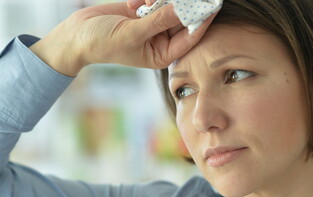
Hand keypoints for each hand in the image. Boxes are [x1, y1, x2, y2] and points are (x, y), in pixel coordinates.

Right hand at [29, 1, 215, 75]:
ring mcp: (153, 25)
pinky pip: (156, 0)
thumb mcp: (132, 34)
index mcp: (162, 54)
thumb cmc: (103, 43)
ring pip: (170, 8)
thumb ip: (158, 21)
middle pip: (182, 21)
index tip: (213, 5)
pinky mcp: (143, 12)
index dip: (201, 22)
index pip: (189, 38)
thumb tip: (184, 9)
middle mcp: (161, 40)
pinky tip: (136, 1)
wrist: (78, 34)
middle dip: (185, 7)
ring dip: (166, 0)